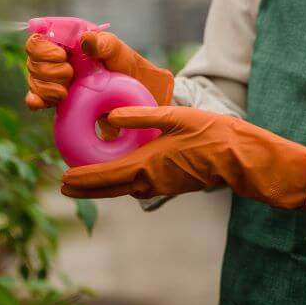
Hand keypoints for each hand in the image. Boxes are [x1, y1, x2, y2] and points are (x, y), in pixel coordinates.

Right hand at [24, 31, 173, 109]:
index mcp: (66, 39)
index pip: (38, 37)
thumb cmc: (124, 65)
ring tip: (66, 91)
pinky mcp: (54, 97)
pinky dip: (35, 100)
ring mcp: (53, 77)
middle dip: (48, 70)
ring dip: (46, 86)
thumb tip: (85, 39)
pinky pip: (35, 98)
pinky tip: (40, 103)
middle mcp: (56, 57)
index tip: (62, 56)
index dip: (43, 48)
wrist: (132, 94)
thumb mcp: (117, 51)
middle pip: (32, 59)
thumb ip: (102, 43)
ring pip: (32, 79)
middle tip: (70, 75)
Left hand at [61, 106, 305, 209]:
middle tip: (65, 186)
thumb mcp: (176, 117)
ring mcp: (161, 185)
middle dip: (86, 188)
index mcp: (147, 165)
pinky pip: (137, 186)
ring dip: (102, 186)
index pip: (105, 176)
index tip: (63, 180)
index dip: (82, 179)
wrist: (242, 159)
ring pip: (123, 189)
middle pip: (109, 188)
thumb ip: (142, 116)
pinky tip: (118, 174)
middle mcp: (150, 180)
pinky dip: (120, 183)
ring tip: (84, 180)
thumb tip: (111, 116)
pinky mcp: (170, 184)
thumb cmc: (213, 134)